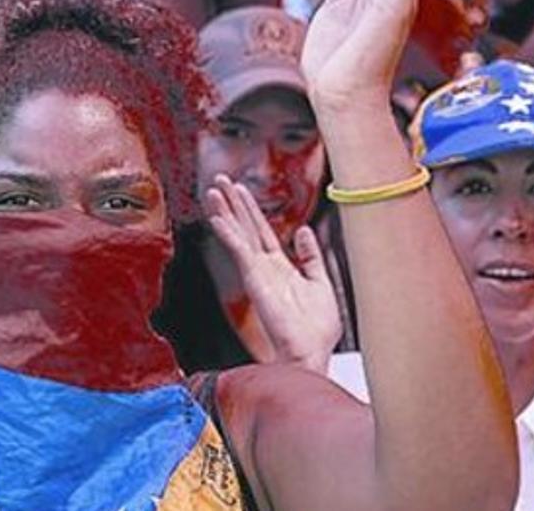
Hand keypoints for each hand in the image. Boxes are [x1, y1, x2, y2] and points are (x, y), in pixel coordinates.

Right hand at [206, 175, 341, 374]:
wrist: (312, 353)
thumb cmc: (317, 330)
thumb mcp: (321, 283)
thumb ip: (311, 257)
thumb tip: (304, 231)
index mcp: (280, 268)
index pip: (260, 231)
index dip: (250, 209)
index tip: (239, 189)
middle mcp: (264, 268)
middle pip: (244, 228)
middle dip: (232, 204)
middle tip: (219, 180)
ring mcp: (258, 274)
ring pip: (238, 235)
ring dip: (225, 212)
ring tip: (213, 191)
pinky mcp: (256, 280)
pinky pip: (240, 252)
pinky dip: (229, 234)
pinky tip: (218, 218)